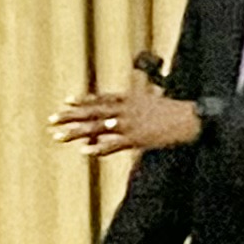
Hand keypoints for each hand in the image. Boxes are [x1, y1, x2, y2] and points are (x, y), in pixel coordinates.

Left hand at [51, 85, 198, 156]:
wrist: (192, 119)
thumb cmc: (174, 111)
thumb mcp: (154, 98)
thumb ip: (141, 96)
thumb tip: (139, 92)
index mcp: (129, 98)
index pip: (100, 99)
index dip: (82, 101)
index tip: (65, 101)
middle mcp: (124, 109)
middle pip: (92, 112)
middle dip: (70, 117)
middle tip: (50, 120)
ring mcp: (129, 124)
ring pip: (97, 128)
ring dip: (76, 132)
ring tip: (57, 137)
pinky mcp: (136, 139)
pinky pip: (113, 144)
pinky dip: (98, 148)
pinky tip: (83, 151)